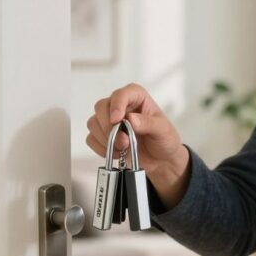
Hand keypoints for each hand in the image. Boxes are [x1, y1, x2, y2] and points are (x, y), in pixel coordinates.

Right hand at [85, 83, 190, 206]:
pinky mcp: (103, 135)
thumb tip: (131, 118)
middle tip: (124, 141)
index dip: (116, 105)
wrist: (161, 161)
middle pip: (101, 107)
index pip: (121, 94)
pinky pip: (91, 138)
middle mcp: (121, 106)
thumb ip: (149, 123)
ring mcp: (109, 120)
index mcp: (137, 97)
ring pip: (93, 123)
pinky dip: (101, 148)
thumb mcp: (163, 130)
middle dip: (109, 127)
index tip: (116, 120)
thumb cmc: (164, 140)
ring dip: (105, 139)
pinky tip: (117, 153)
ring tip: (123, 147)